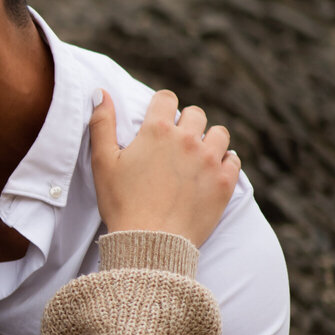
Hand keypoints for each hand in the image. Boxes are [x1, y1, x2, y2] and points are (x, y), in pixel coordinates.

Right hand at [89, 89, 240, 246]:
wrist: (150, 242)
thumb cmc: (121, 203)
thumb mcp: (102, 162)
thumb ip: (102, 124)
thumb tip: (101, 92)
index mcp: (156, 131)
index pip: (166, 98)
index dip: (160, 107)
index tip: (157, 120)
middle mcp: (188, 139)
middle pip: (196, 114)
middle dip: (185, 123)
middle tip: (173, 144)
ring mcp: (209, 160)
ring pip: (219, 133)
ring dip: (208, 140)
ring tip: (194, 157)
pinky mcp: (224, 182)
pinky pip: (232, 160)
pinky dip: (223, 163)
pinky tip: (208, 173)